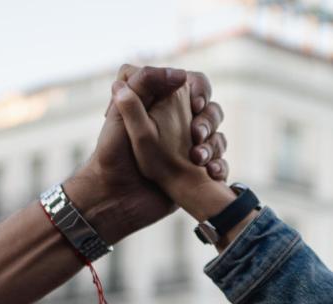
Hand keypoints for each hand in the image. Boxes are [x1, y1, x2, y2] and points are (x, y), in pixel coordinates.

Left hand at [64, 65, 227, 243]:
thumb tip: (180, 73)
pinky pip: (219, 164)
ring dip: (214, 146)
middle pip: (211, 110)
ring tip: (199, 160)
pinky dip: (219, 167)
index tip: (195, 104)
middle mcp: (176, 123)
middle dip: (209, 122)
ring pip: (218, 137)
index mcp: (160, 103)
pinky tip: (210, 173)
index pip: (192, 82)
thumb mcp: (122, 113)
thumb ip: (143, 84)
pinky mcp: (195, 171)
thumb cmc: (113, 156)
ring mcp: (187, 148)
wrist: (116, 201)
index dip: (200, 89)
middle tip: (195, 136)